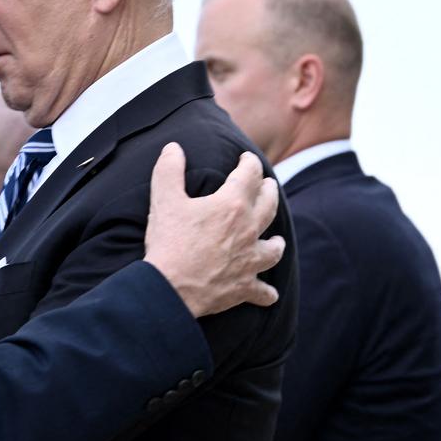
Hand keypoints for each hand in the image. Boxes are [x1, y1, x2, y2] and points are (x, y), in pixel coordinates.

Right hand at [144, 143, 284, 316]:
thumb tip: (174, 147)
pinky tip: (269, 294)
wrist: (170, 288)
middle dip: (269, 191)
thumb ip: (169, 169)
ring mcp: (249, 260)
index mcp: (231, 205)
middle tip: (268, 185)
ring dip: (276, 243)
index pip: (249, 175)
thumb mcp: (164, 199)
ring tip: (277, 240)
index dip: (249, 162)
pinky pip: (264, 291)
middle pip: (269, 205)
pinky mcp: (244, 287)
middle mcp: (248, 230)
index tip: (246, 158)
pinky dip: (267, 293)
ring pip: (274, 248)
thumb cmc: (169, 242)